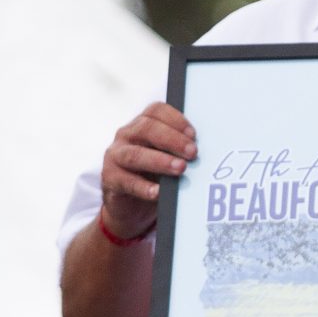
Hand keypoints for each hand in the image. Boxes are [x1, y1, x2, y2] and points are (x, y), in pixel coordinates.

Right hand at [98, 102, 195, 239]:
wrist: (131, 205)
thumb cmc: (155, 175)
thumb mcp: (168, 158)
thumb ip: (181, 150)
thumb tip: (208, 150)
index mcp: (142, 124)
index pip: (156, 111)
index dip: (176, 119)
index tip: (194, 134)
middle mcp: (126, 135)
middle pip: (146, 128)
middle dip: (172, 139)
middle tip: (192, 153)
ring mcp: (115, 156)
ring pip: (135, 154)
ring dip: (160, 161)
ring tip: (180, 169)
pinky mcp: (109, 178)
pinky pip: (125, 181)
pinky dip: (143, 187)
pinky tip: (158, 192)